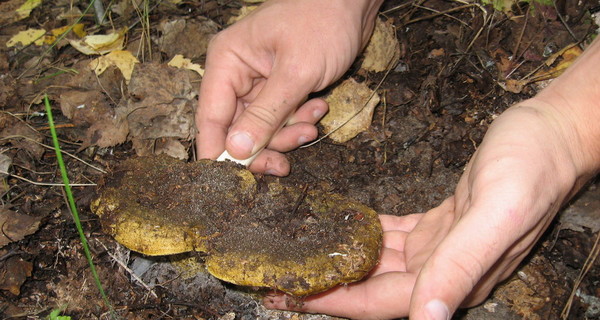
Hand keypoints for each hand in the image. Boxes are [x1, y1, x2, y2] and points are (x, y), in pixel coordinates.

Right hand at [196, 0, 382, 174]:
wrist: (353, 4)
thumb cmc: (322, 24)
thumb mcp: (295, 73)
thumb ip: (265, 114)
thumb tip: (237, 151)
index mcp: (227, 62)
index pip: (211, 116)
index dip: (217, 151)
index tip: (227, 181)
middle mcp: (238, 74)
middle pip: (237, 128)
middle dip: (264, 146)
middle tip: (284, 164)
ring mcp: (260, 82)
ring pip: (262, 128)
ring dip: (287, 133)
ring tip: (313, 121)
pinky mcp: (281, 88)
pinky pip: (282, 117)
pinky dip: (298, 120)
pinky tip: (318, 109)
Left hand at [263, 100, 590, 318]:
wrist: (554, 133)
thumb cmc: (532, 167)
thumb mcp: (498, 211)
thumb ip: (461, 265)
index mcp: (454, 276)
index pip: (382, 302)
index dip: (337, 302)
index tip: (293, 295)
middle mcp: (445, 270)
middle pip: (374, 287)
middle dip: (328, 284)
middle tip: (282, 276)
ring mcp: (444, 248)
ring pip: (380, 263)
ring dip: (342, 259)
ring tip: (302, 252)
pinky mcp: (443, 224)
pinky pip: (395, 236)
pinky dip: (367, 234)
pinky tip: (345, 227)